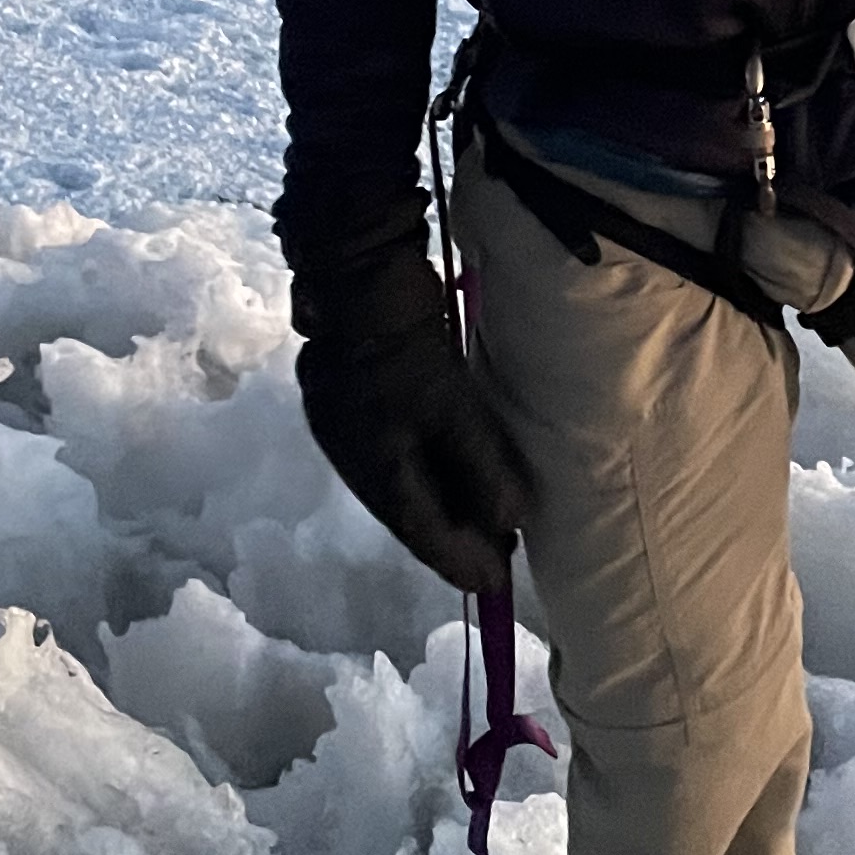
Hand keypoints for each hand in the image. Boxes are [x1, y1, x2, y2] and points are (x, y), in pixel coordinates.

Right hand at [282, 203, 533, 594]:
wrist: (352, 267)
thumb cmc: (404, 337)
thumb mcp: (452, 402)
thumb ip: (481, 464)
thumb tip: (509, 523)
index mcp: (372, 467)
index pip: (420, 533)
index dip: (461, 560)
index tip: (497, 587)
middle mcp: (351, 457)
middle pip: (407, 513)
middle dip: (452, 538)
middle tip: (498, 558)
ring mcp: (345, 428)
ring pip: (399, 484)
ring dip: (440, 504)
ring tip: (483, 520)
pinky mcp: (349, 400)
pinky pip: (393, 456)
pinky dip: (425, 472)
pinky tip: (449, 469)